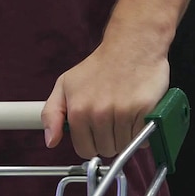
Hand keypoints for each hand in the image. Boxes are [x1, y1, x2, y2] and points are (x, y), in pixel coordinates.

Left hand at [40, 28, 169, 158]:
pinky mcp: (145, 110)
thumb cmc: (98, 67)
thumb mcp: (64, 86)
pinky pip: (143, 137)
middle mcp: (99, 114)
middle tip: (111, 120)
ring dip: (126, 136)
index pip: (84, 149)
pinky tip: (137, 116)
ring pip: (125, 145)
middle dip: (109, 140)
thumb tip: (50, 142)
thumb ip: (51, 114)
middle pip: (106, 149)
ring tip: (124, 115)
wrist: (130, 46)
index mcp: (78, 111)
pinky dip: (142, 132)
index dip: (91, 143)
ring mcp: (123, 112)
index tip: (95, 133)